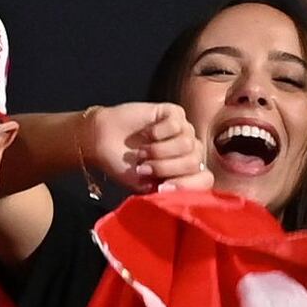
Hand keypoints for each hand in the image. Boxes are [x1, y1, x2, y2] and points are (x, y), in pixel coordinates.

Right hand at [89, 102, 207, 191]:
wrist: (102, 142)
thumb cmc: (124, 166)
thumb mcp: (145, 186)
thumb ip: (166, 191)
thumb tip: (180, 191)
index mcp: (187, 172)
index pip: (205, 179)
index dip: (187, 185)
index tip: (162, 187)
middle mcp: (190, 151)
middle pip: (194, 161)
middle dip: (165, 167)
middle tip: (143, 168)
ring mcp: (184, 131)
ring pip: (187, 142)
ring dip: (159, 150)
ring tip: (142, 152)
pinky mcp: (174, 114)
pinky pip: (176, 124)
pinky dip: (157, 132)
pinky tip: (146, 133)